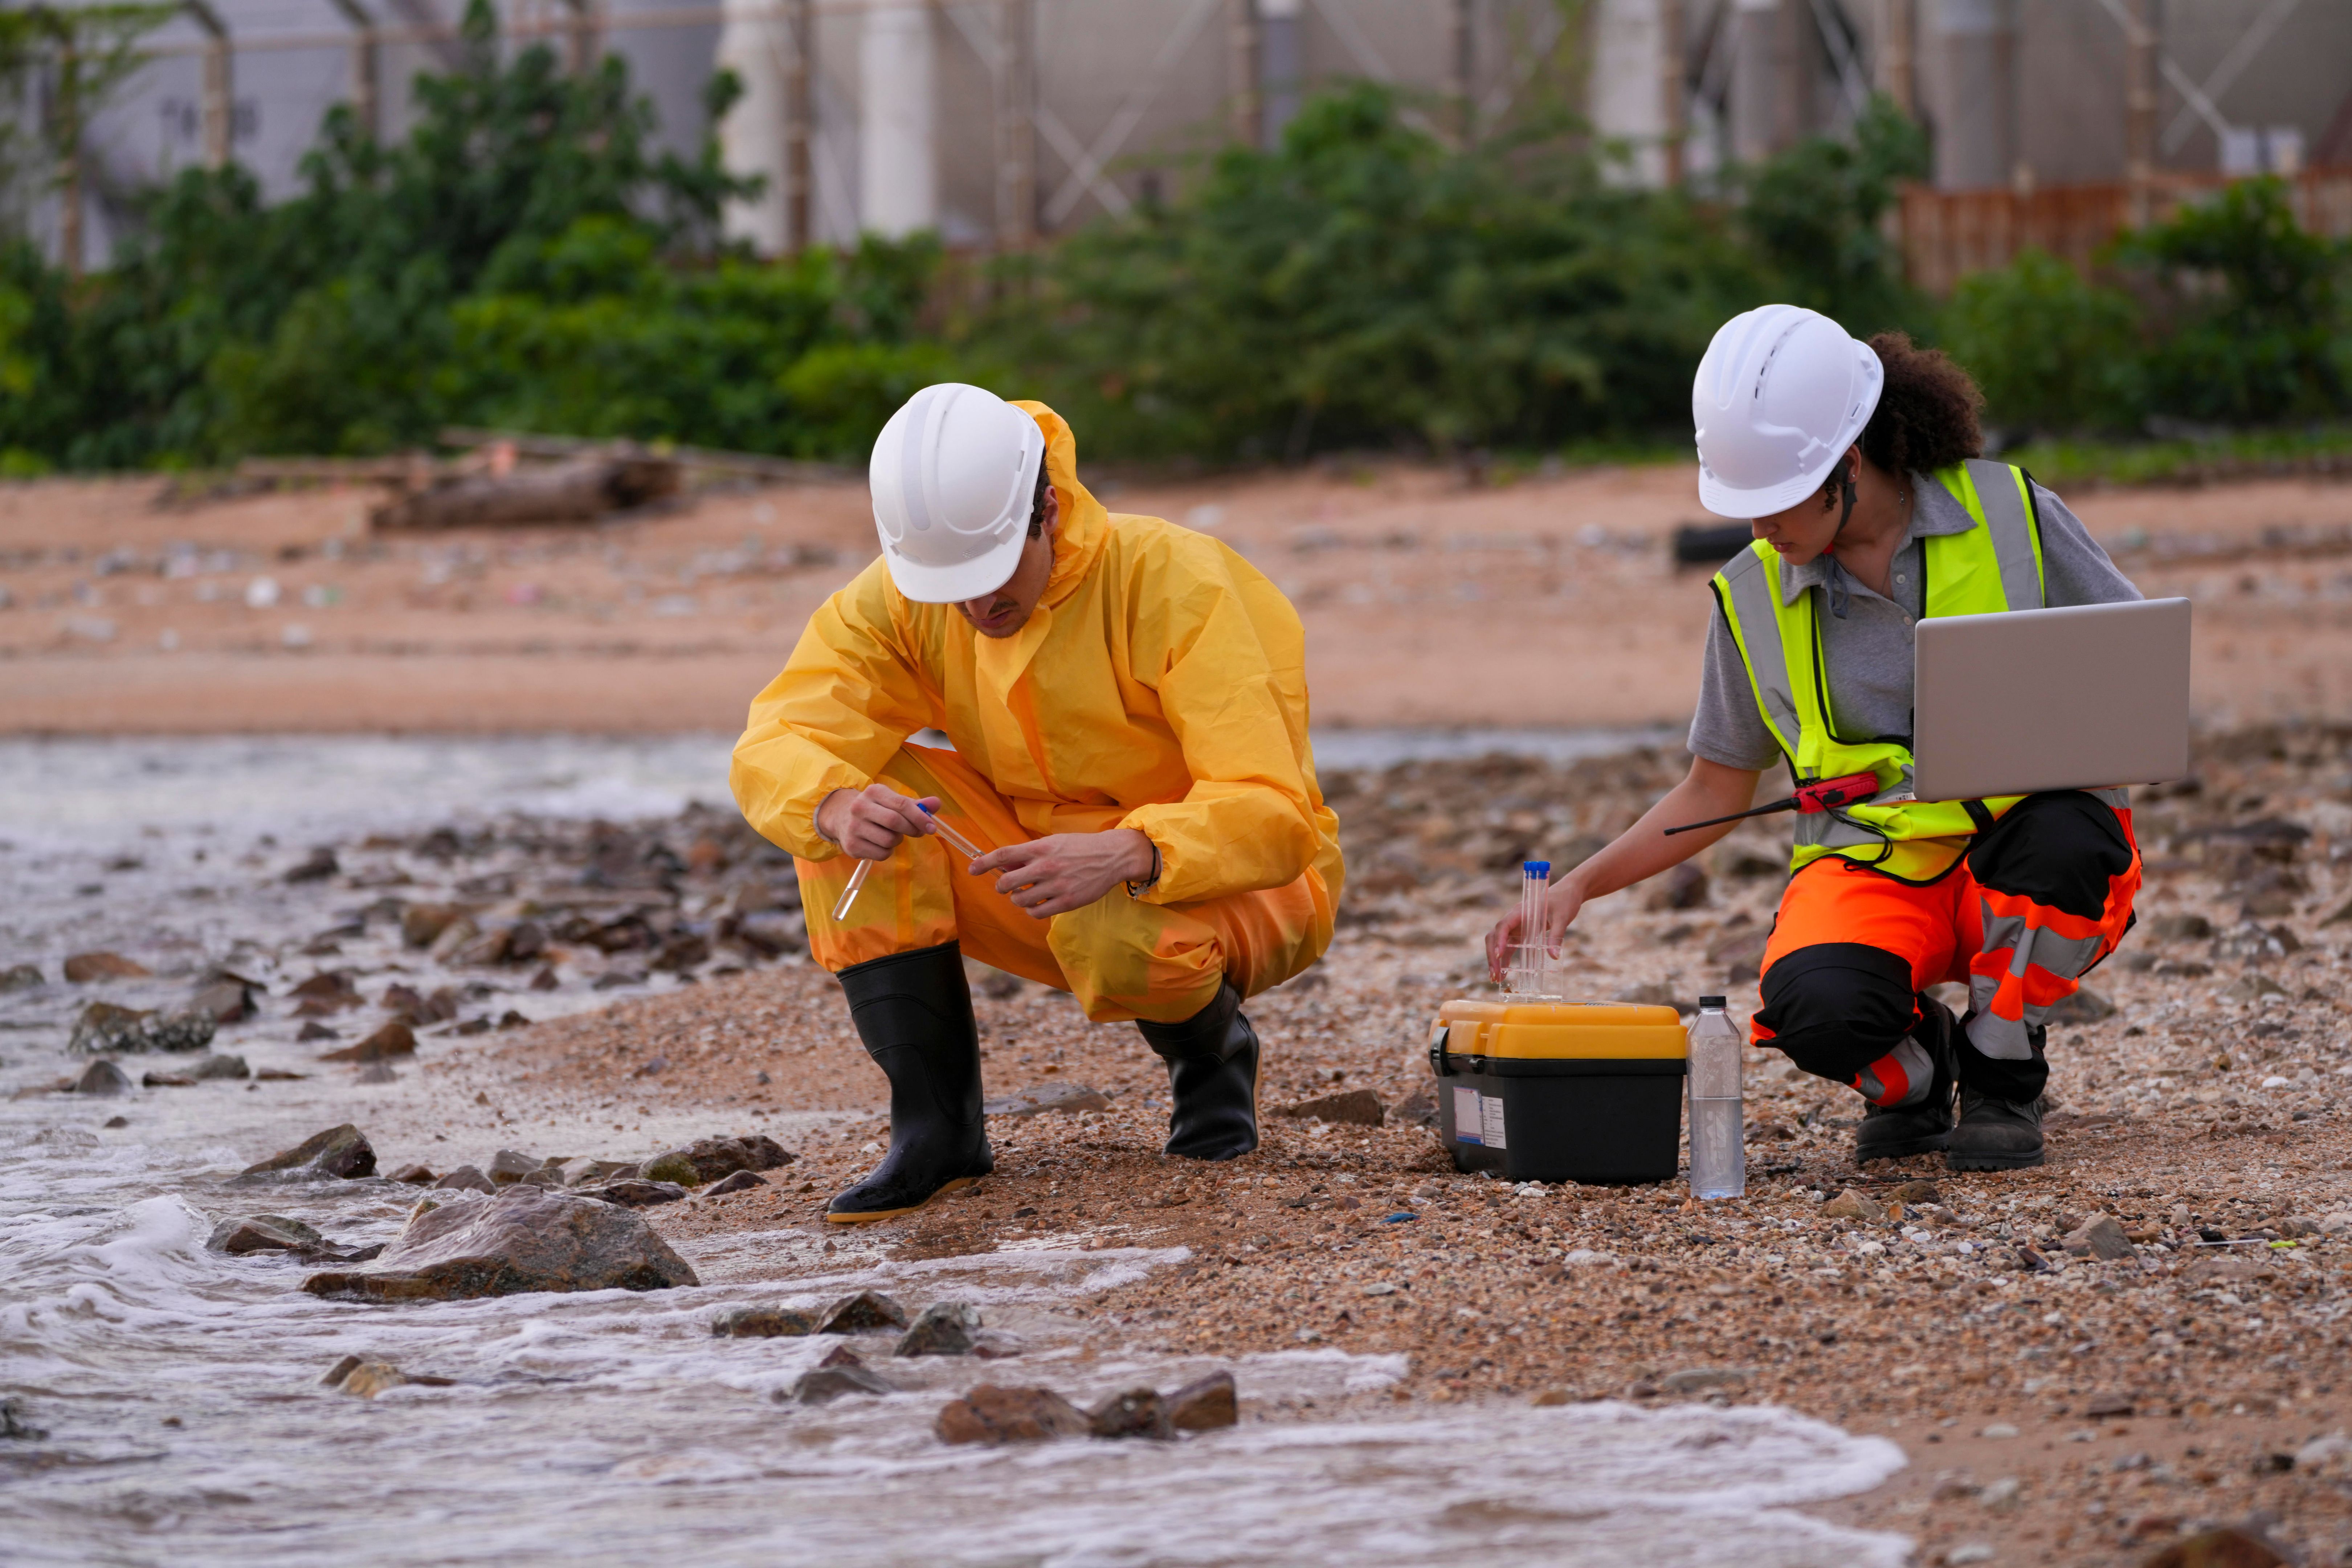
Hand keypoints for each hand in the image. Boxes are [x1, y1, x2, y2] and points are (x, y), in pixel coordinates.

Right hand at [816, 785, 939, 861]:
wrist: (841, 817)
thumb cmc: (875, 809)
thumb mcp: (893, 802)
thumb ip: (916, 804)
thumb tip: (937, 803)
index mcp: (874, 792)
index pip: (902, 805)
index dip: (920, 817)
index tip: (932, 827)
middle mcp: (860, 807)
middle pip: (895, 822)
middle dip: (911, 829)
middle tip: (917, 832)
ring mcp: (854, 827)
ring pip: (889, 840)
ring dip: (897, 841)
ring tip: (891, 835)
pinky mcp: (851, 846)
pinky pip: (881, 854)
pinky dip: (887, 852)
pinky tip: (880, 843)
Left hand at [968, 829, 1155, 919]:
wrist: (1112, 856)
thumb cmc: (1081, 847)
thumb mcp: (1054, 841)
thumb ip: (1030, 853)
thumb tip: (1007, 863)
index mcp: (1041, 848)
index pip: (1004, 855)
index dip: (984, 862)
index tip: (972, 869)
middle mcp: (1045, 867)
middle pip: (1006, 882)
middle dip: (1002, 885)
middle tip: (1009, 885)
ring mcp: (1056, 886)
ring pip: (1020, 900)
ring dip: (1018, 898)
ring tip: (1028, 893)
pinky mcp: (1066, 902)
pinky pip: (1036, 912)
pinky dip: (1032, 910)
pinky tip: (1039, 903)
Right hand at [1485, 876, 1587, 979]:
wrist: (1568, 893)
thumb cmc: (1564, 901)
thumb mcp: (1562, 918)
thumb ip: (1556, 936)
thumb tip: (1554, 957)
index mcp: (1520, 911)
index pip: (1503, 925)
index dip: (1499, 940)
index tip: (1499, 956)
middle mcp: (1514, 918)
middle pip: (1494, 936)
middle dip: (1492, 956)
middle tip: (1495, 975)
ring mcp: (1515, 926)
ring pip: (1498, 942)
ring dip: (1495, 960)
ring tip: (1496, 979)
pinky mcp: (1520, 932)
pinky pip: (1509, 946)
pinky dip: (1505, 959)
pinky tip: (1504, 973)